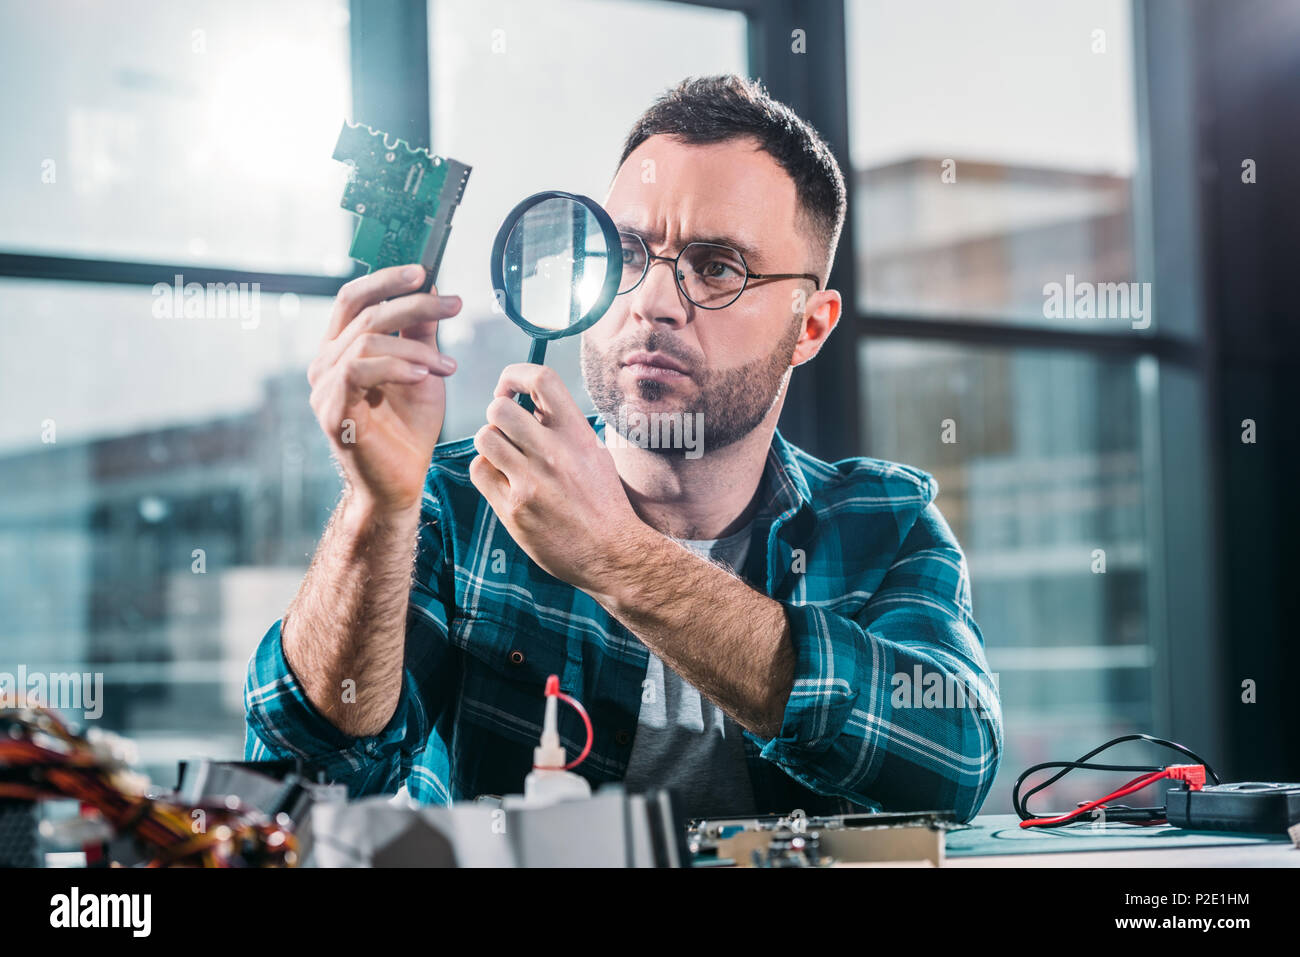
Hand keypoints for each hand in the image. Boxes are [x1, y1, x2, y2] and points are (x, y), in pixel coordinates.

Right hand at [308, 264, 461, 513]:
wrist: (399, 484)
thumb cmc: (408, 430)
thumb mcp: (423, 372)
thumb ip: (421, 335)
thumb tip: (433, 291)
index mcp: (340, 349)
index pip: (353, 299)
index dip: (385, 280)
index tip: (424, 273)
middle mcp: (324, 364)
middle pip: (364, 314)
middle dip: (413, 305)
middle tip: (453, 305)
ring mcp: (324, 388)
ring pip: (365, 341)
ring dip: (415, 346)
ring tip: (448, 365)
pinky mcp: (332, 411)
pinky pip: (359, 371)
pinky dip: (397, 367)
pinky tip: (426, 375)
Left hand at [469, 364, 647, 591]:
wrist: (612, 553)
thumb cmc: (604, 504)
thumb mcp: (594, 454)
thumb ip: (565, 428)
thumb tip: (534, 404)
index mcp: (577, 434)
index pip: (541, 379)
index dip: (515, 375)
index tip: (509, 388)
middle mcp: (553, 453)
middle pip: (500, 409)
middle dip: (497, 415)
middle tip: (505, 429)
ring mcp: (531, 481)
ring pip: (485, 438)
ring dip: (490, 444)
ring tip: (505, 457)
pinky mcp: (513, 508)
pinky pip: (480, 471)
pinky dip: (486, 471)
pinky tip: (503, 480)